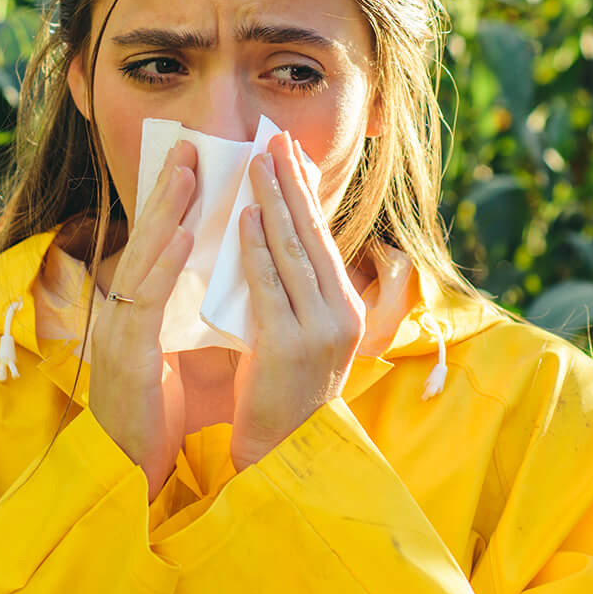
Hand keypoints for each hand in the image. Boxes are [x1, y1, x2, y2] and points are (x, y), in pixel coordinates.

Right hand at [89, 138, 195, 502]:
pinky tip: (186, 235)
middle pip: (147, 238)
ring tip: (187, 172)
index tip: (194, 162)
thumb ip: (188, 313)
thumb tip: (221, 276)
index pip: (158, 244)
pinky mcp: (128, 354)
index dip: (173, 202)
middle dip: (168, 189)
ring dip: (166, 211)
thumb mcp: (176, 351)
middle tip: (189, 145)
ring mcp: (122, 329)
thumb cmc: (157, 413)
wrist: (130, 469)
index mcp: (139, 309)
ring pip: (144, 257)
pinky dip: (166, 263)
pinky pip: (149, 299)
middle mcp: (125, 310)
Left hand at [230, 131, 364, 472]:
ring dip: (273, 203)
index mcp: (347, 308)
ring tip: (255, 165)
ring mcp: (319, 330)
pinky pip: (270, 285)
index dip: (306, 192)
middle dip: (291, 184)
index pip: (323, 237)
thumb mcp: (300, 333)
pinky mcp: (288, 345)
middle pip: (312, 235)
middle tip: (271, 141)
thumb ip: (293, 290)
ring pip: (293, 252)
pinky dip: (256, 248)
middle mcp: (342, 314)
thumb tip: (272, 233)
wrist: (283, 453)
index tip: (289, 151)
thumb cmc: (283, 391)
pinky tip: (244, 217)